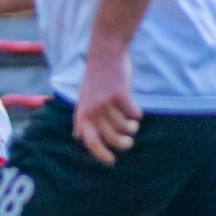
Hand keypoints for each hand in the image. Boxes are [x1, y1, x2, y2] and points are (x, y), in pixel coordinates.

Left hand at [74, 46, 140, 163]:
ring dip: (131, 128)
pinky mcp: (120, 94)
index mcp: (82, 113)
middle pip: (110, 138)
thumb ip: (81, 118)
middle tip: (128, 143)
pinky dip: (137, 115)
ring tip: (132, 124)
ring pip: (124, 127)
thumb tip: (77, 136)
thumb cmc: (95, 79)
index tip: (111, 161)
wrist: (104, 54)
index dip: (100, 154)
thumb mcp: (82, 99)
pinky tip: (136, 111)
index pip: (89, 141)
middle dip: (122, 144)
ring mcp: (106, 102)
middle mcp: (92, 110)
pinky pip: (133, 113)